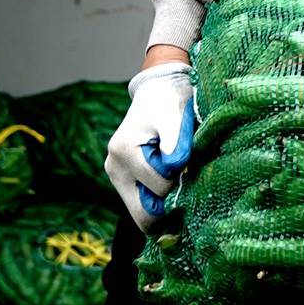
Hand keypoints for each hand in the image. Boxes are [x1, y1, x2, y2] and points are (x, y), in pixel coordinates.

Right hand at [106, 59, 195, 228]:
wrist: (157, 91)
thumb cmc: (169, 101)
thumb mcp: (175, 118)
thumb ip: (175, 145)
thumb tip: (174, 170)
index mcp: (124, 151)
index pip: (159, 188)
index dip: (181, 180)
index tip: (190, 163)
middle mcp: (114, 167)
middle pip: (142, 214)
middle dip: (168, 205)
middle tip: (187, 185)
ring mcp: (115, 174)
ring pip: (141, 212)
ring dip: (163, 201)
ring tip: (178, 176)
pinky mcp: (121, 178)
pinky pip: (140, 203)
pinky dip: (158, 199)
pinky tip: (171, 181)